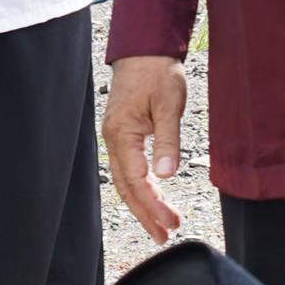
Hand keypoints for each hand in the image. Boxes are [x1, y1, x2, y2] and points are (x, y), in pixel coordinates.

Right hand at [103, 57, 187, 240]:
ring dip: (142, 205)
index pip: (137, 180)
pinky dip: (138, 188)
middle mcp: (113, 140)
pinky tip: (151, 199)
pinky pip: (127, 169)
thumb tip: (166, 174)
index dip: (153, 204)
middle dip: (145, 213)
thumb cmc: (157, 72)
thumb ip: (167, 141)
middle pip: (126, 187)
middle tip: (164, 235)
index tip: (171, 221)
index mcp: (122, 134)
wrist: (144, 50)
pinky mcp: (122, 136)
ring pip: (125, 181)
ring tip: (160, 225)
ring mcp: (115, 139)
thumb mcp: (169, 105)